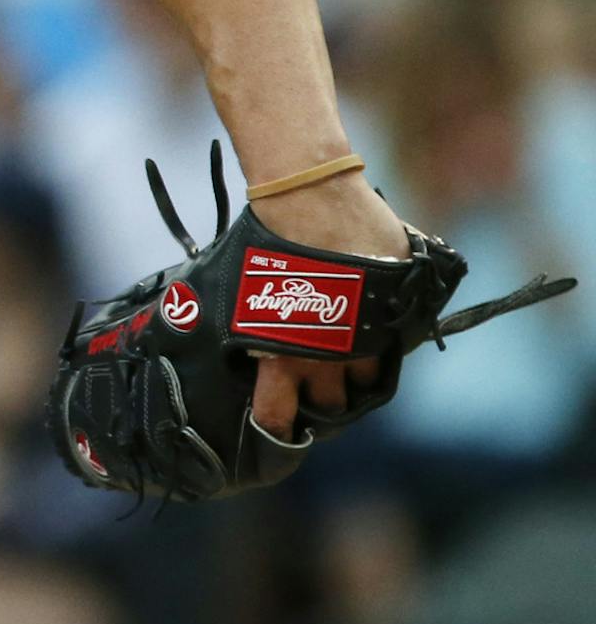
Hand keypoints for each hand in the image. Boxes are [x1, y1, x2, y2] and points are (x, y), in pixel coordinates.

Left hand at [244, 170, 408, 438]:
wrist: (310, 195)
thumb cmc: (260, 238)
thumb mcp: (235, 290)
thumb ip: (241, 328)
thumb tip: (226, 344)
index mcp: (282, 356)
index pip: (277, 418)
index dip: (276, 428)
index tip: (278, 428)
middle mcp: (329, 357)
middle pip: (331, 406)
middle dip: (320, 401)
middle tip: (311, 385)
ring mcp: (368, 337)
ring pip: (366, 382)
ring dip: (353, 374)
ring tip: (340, 359)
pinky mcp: (397, 314)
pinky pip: (393, 345)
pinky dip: (381, 344)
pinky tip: (366, 332)